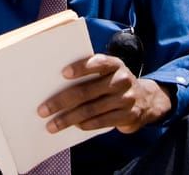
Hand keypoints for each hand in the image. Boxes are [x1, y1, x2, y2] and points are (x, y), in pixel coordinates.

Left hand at [36, 54, 172, 134]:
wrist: (145, 100)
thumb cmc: (114, 84)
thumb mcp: (108, 74)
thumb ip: (90, 75)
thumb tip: (56, 85)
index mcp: (115, 64)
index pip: (98, 62)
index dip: (81, 67)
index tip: (63, 73)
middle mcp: (122, 79)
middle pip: (87, 91)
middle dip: (61, 101)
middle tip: (43, 110)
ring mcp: (127, 98)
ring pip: (91, 109)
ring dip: (68, 118)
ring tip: (52, 125)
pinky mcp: (128, 115)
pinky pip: (103, 121)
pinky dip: (86, 124)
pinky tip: (74, 127)